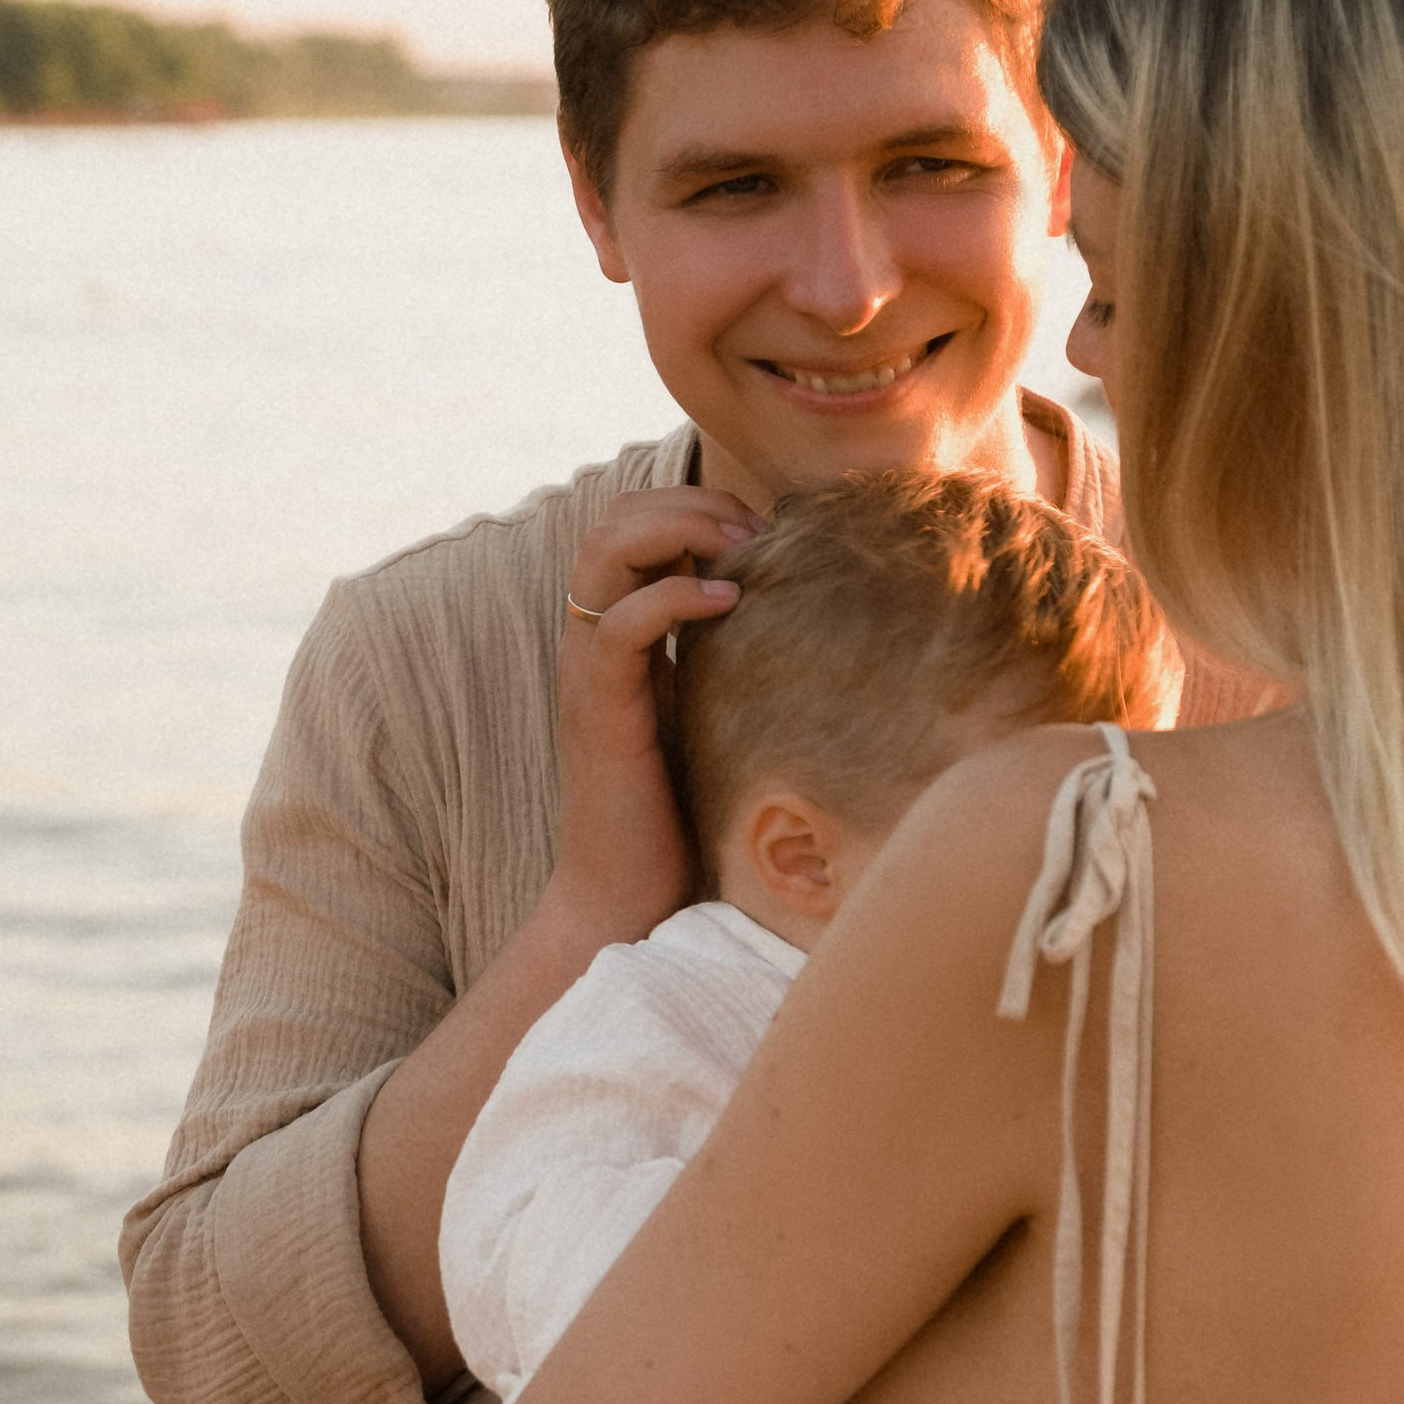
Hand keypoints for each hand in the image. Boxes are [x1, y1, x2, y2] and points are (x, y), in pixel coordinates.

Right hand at [547, 487, 757, 942]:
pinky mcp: (600, 709)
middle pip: (612, 518)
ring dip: (678, 529)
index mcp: (618, 635)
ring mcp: (590, 671)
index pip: (631, 524)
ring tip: (743, 550)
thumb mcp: (717, 715)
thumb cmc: (685, 817)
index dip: (695, 505)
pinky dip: (675, 597)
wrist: (631, 900)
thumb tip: (813, 620)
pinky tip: (732, 604)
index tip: (765, 532)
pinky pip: (621, 623)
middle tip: (757, 532)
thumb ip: (735, 661)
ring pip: (602, 550)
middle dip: (689, 502)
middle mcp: (594, 641)